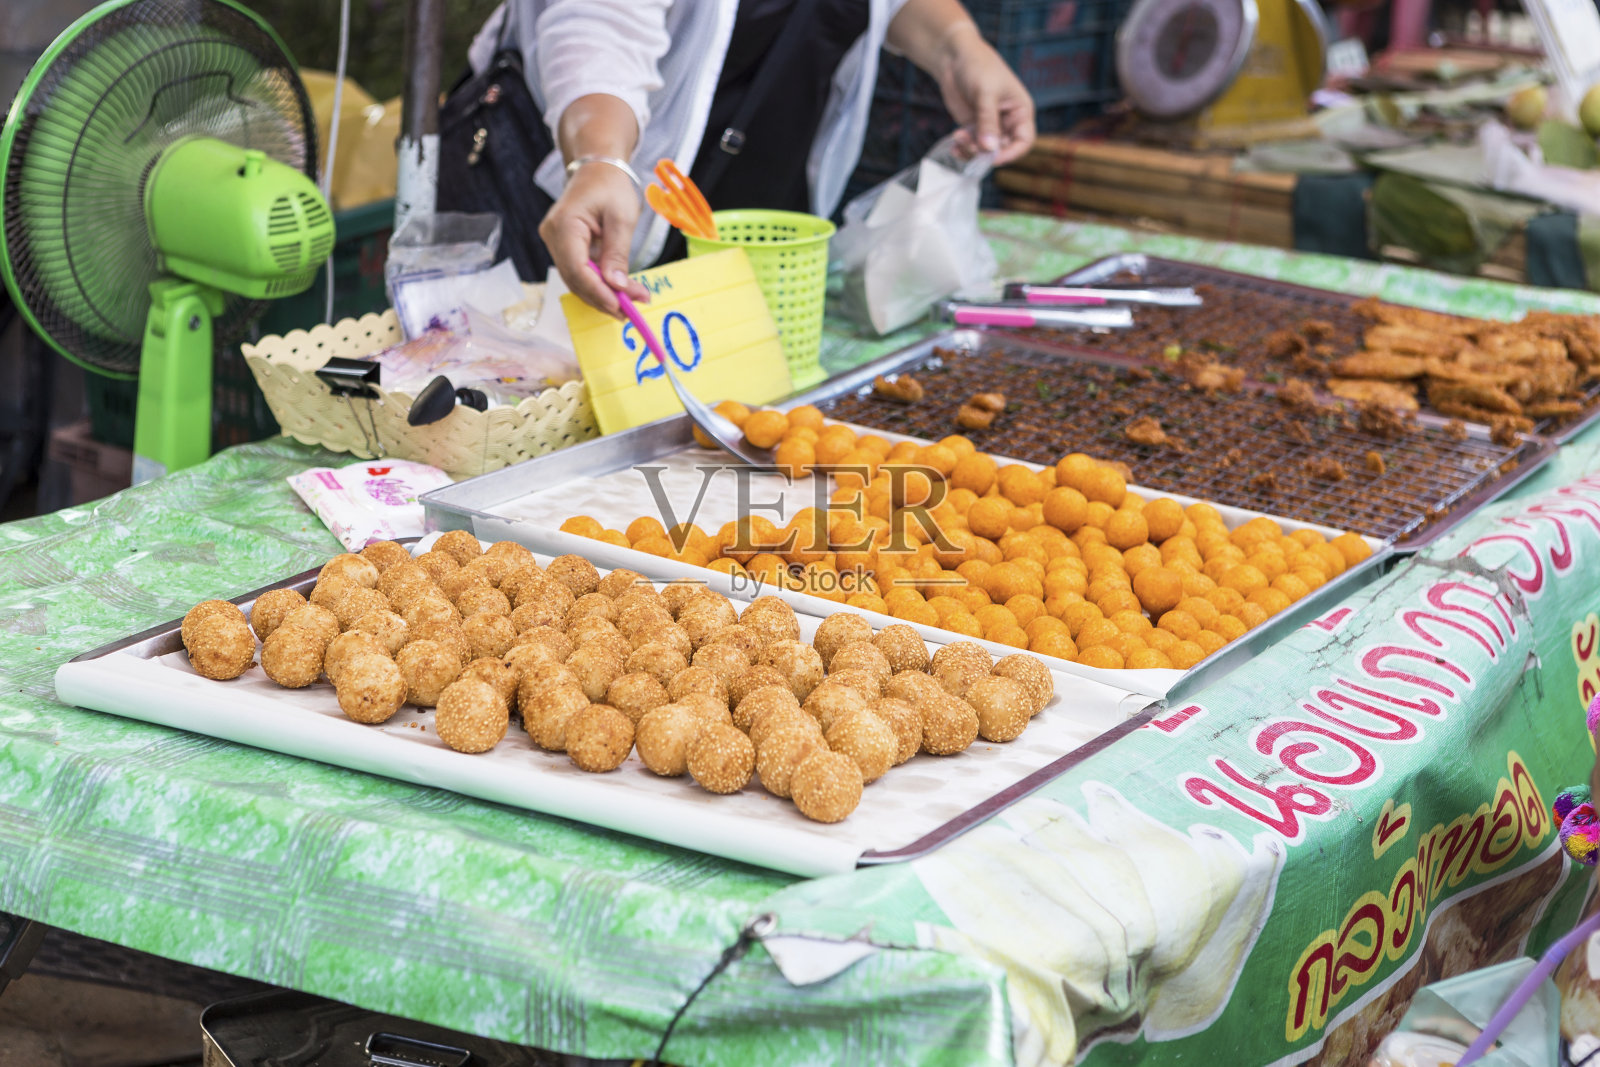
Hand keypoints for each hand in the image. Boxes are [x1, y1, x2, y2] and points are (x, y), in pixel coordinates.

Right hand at [539, 161, 650, 316]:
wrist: (597, 170)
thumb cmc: (611, 187)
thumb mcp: (622, 219)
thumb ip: (618, 254)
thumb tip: (616, 286)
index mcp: (564, 224)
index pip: (576, 268)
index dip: (598, 292)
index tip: (621, 306)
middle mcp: (553, 236)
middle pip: (575, 279)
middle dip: (603, 298)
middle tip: (632, 311)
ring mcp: (555, 243)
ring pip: (576, 280)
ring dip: (602, 295)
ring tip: (630, 305)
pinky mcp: (563, 248)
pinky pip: (579, 273)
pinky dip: (598, 285)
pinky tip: (618, 293)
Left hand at [935, 23, 1035, 165]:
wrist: (954, 56)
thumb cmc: (978, 66)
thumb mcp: (985, 93)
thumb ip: (987, 122)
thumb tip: (989, 149)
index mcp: (1020, 111)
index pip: (1024, 141)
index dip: (1012, 153)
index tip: (992, 156)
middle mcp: (1008, 121)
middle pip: (1003, 150)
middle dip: (985, 152)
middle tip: (969, 145)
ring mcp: (989, 126)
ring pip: (985, 151)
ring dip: (971, 151)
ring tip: (958, 138)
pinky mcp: (973, 127)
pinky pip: (971, 146)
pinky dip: (963, 148)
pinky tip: (954, 144)